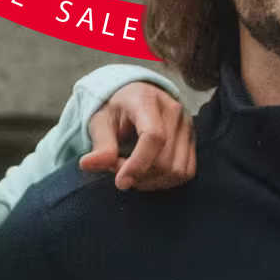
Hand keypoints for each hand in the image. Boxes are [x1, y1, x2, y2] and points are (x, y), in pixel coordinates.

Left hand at [79, 83, 196, 191]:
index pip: (153, 137)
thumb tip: (87, 165)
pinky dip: (164, 181)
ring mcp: (187, 127)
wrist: (133, 97)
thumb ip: (99, 144)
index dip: (138, 164)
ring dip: (151, 180)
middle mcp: (174, 111)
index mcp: (148, 100)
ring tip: (131, 170)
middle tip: (117, 168)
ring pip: (176, 170)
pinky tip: (147, 174)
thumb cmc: (115, 109)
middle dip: (138, 173)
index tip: (120, 182)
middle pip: (164, 160)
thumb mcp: (100, 122)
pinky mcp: (192, 141)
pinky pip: (185, 173)